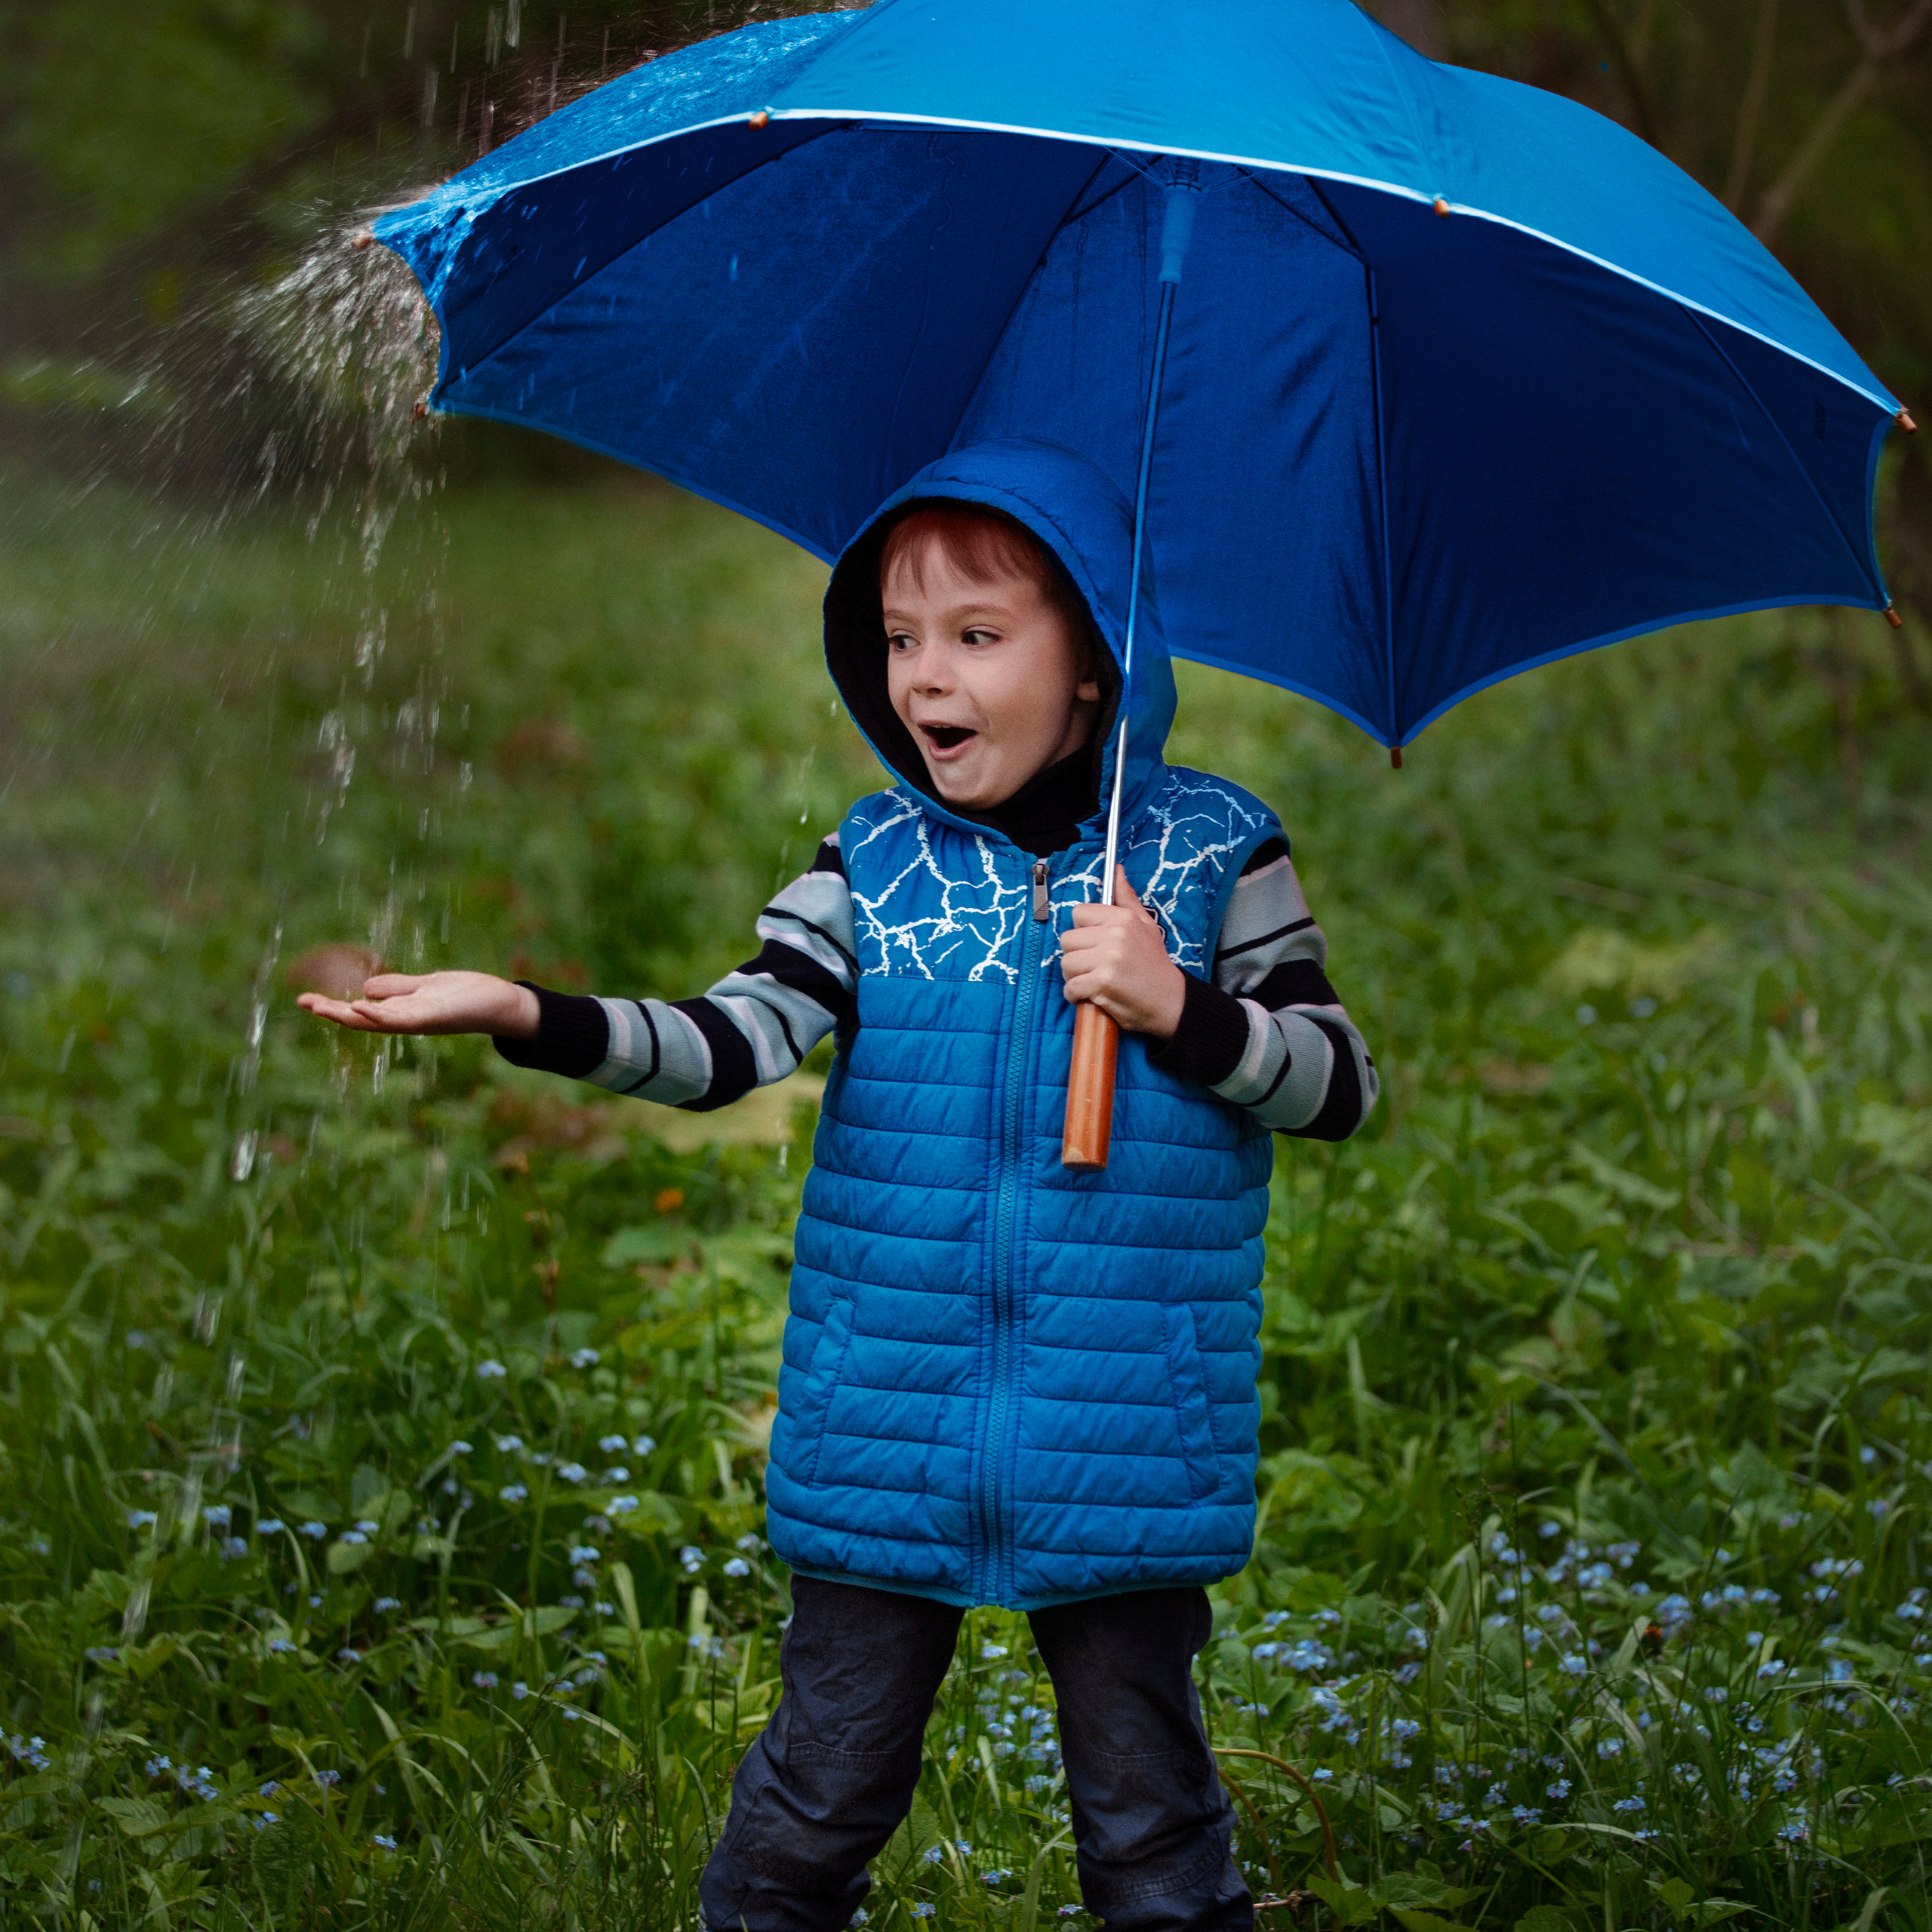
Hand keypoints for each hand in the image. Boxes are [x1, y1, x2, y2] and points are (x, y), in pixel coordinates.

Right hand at [296, 970, 540, 1038]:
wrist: (502, 1004)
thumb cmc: (466, 996)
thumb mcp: (425, 987)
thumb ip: (397, 988)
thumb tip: (365, 989)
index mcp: (402, 1013)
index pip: (361, 1012)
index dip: (333, 1007)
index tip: (305, 1000)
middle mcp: (406, 1021)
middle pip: (362, 1020)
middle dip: (332, 1013)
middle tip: (303, 1003)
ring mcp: (418, 1021)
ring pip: (376, 1022)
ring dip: (348, 1016)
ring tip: (321, 1008)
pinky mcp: (434, 1017)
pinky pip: (402, 1019)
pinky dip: (380, 1014)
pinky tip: (360, 1007)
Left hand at [1058, 867, 1185, 1038]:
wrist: (1171, 1001)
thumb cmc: (1155, 964)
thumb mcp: (1146, 925)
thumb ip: (1127, 898)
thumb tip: (1117, 871)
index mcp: (1123, 918)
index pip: (1078, 913)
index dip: (1083, 932)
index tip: (1095, 945)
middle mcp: (1115, 935)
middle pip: (1067, 940)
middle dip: (1076, 956)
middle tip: (1094, 966)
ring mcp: (1108, 959)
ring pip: (1066, 964)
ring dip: (1075, 977)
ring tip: (1093, 981)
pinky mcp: (1103, 982)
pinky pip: (1070, 987)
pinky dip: (1075, 995)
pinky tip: (1091, 996)